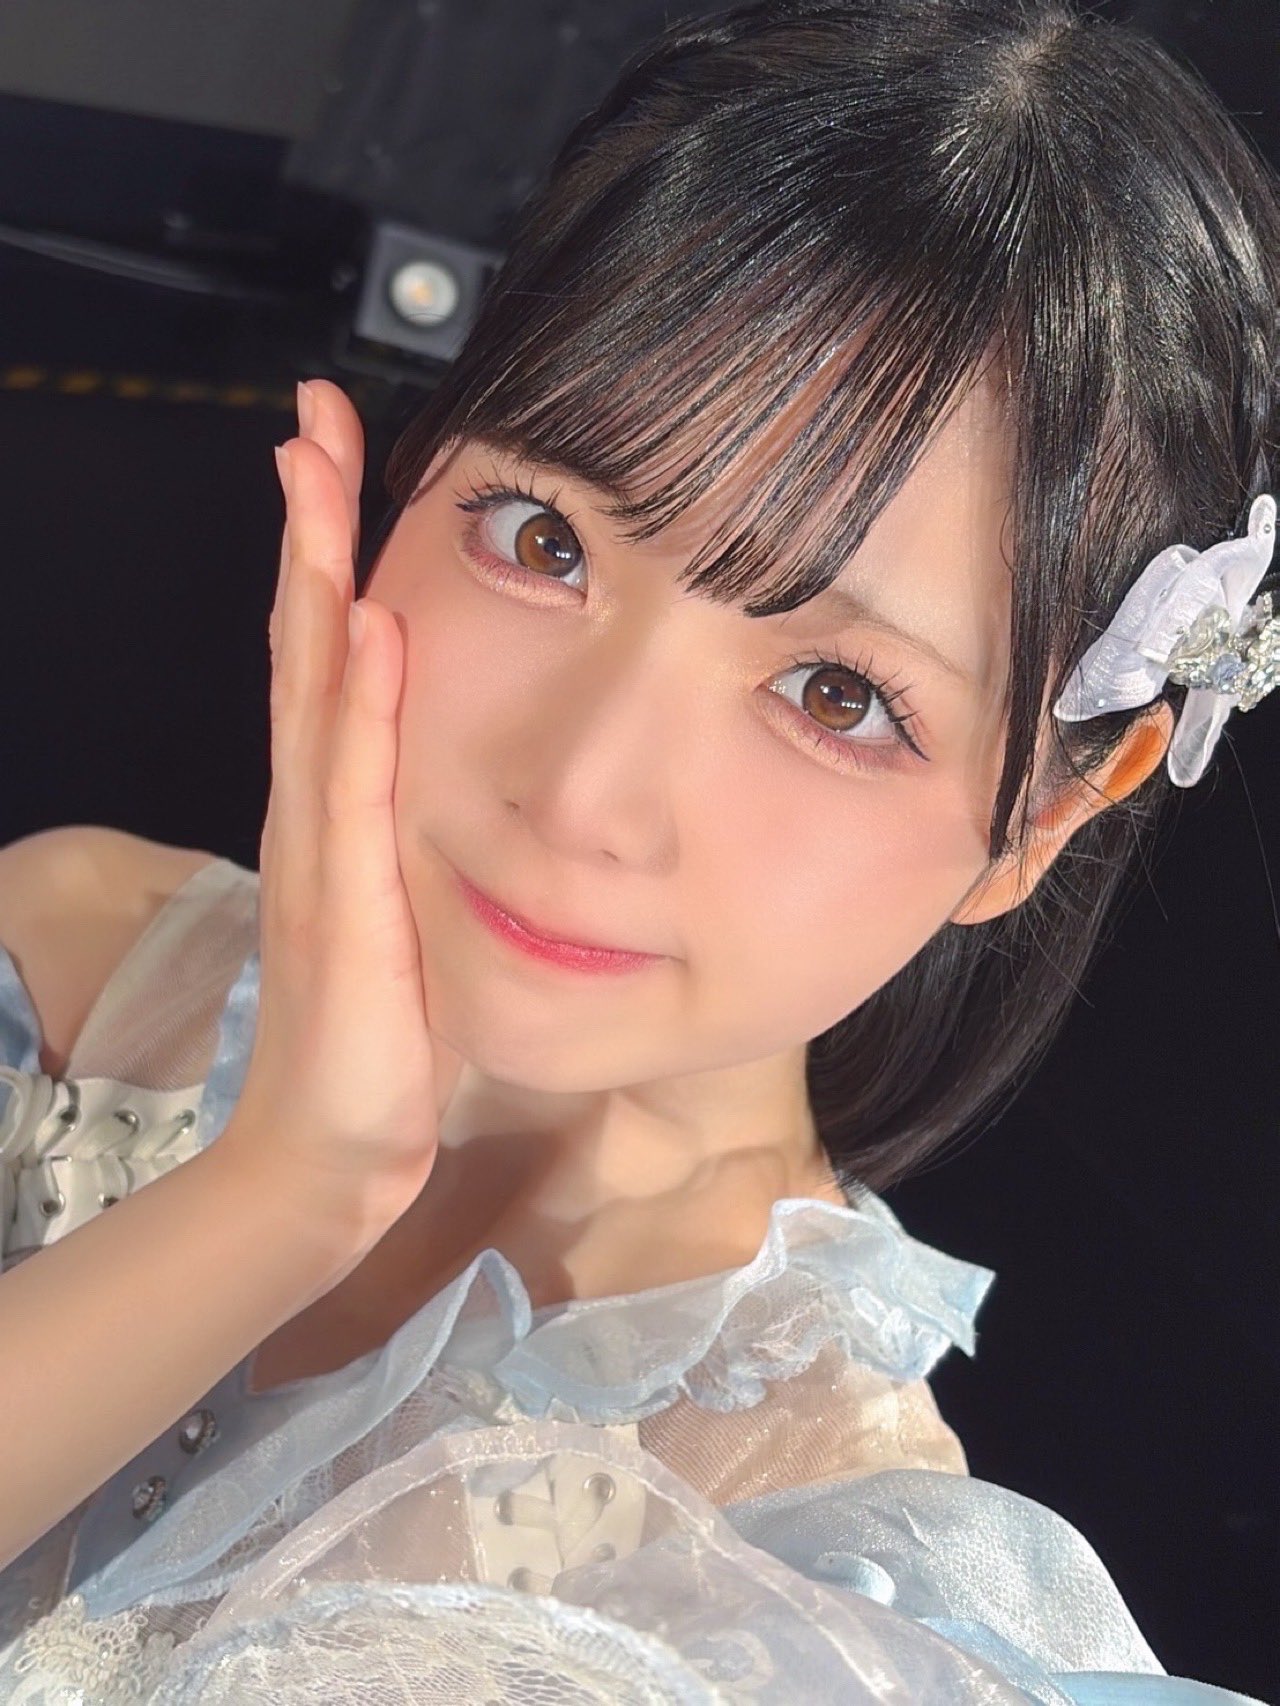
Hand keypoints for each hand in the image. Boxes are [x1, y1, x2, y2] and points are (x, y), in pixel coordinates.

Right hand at [223, 379, 460, 1252]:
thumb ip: (403, 823)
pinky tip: (371, 628)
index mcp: (333, 800)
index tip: (331, 453)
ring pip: (315, 688)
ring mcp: (320, 847)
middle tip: (307, 416)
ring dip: (314, 577)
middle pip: (305, 641)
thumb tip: (441, 760)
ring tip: (317, 474)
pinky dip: (359, 704)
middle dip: (306, 523)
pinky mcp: (346, 903)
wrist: (337, 1140)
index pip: (326, 652)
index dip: (323, 550)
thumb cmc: (378, 1025)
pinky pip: (354, 787)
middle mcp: (314, 804)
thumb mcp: (399, 900)